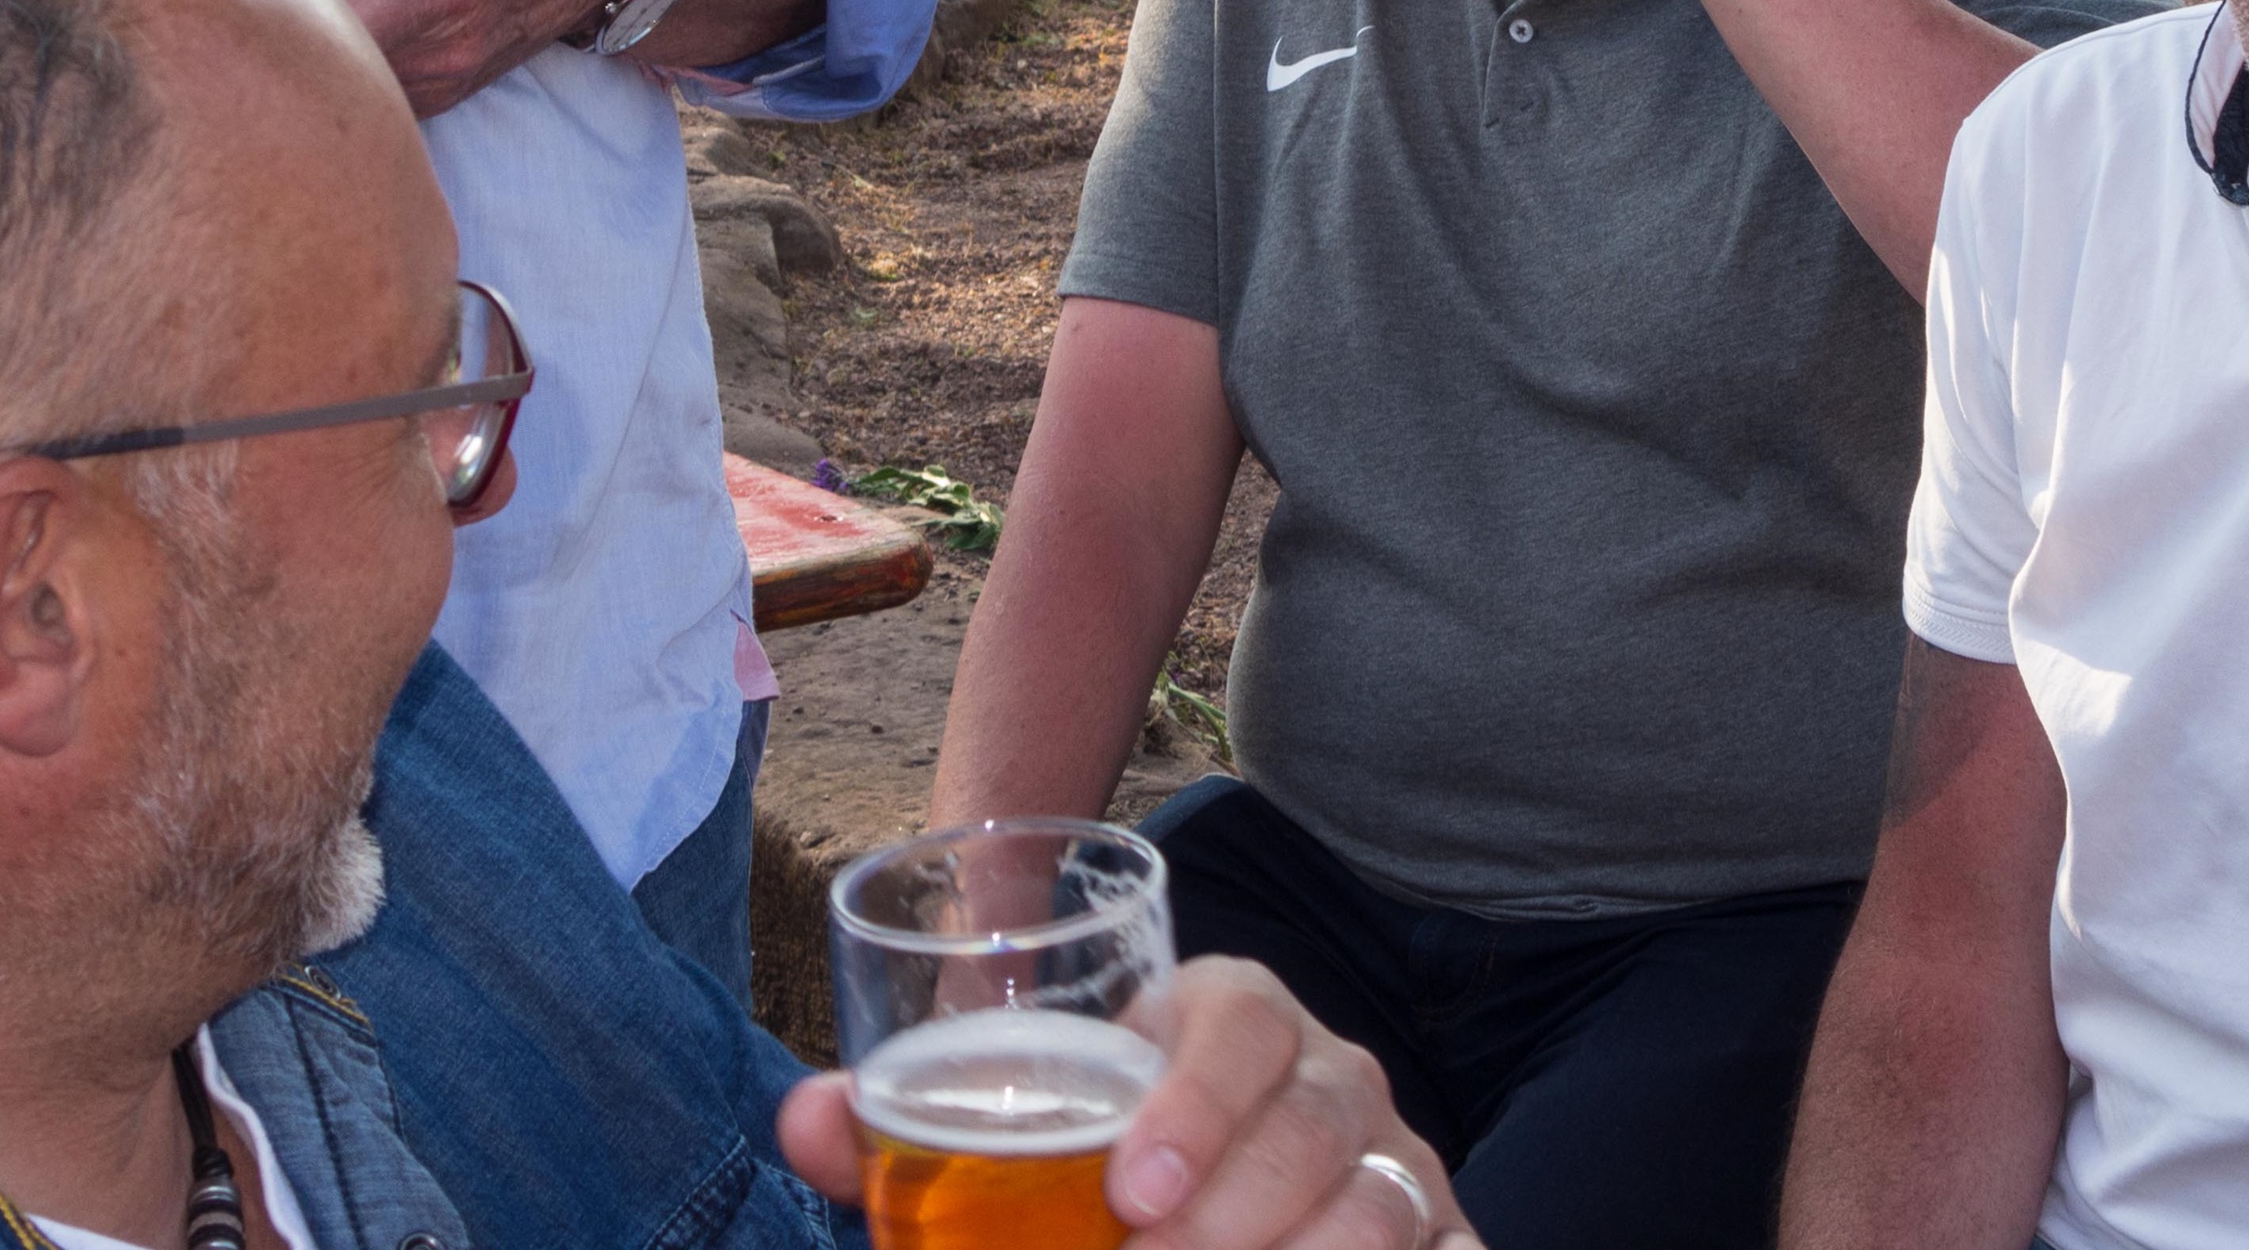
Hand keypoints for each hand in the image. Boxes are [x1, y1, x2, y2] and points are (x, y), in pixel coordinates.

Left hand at [299, 0, 653, 115]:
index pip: (328, 26)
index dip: (269, 11)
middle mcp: (441, 47)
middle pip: (324, 72)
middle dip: (272, 41)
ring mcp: (446, 81)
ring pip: (346, 96)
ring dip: (305, 66)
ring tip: (273, 18)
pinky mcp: (446, 95)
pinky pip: (374, 104)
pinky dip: (339, 79)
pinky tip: (319, 40)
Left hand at [774, 959, 1479, 1249]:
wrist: (1202, 1188)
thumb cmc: (1102, 1158)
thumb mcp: (1017, 1136)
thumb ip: (906, 1131)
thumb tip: (804, 1118)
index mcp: (1234, 1020)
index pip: (1243, 1021)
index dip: (1199, 1100)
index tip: (1128, 1192)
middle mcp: (1334, 1080)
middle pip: (1320, 1126)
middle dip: (1236, 1215)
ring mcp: (1398, 1163)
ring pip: (1386, 1205)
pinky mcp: (1444, 1235)